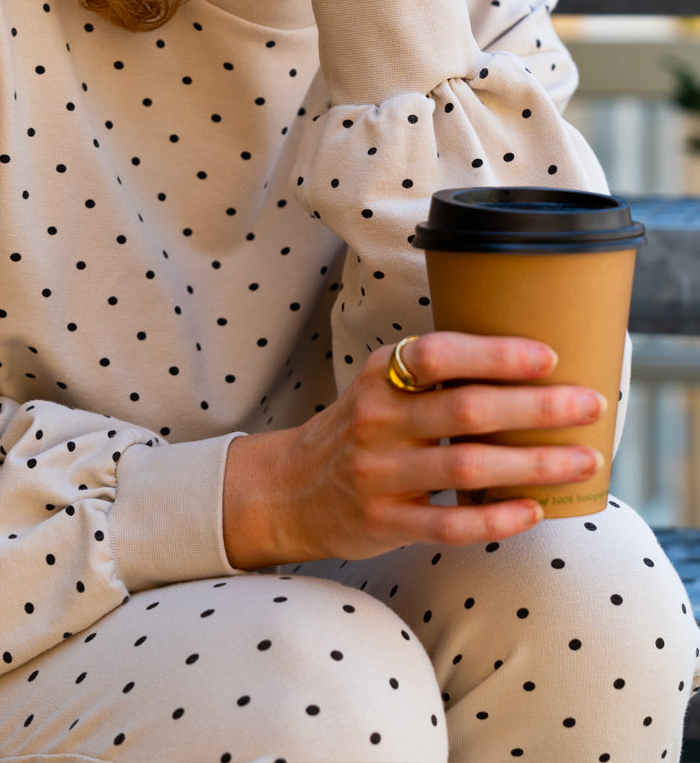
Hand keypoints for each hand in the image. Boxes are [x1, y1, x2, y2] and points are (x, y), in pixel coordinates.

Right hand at [222, 331, 605, 567]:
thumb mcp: (380, 387)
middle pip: (466, 410)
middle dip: (537, 407)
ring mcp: (378, 474)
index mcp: (380, 376)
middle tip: (589, 405)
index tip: (549, 356)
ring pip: (467, 468)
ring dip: (533, 463)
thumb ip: (434, 376)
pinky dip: (497, 518)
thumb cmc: (358, 431)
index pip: (438, 355)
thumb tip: (527, 367)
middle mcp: (376, 419)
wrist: (289, 489)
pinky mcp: (383, 522)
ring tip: (582, 460)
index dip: (495, 354)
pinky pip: (449, 525)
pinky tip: (534, 510)